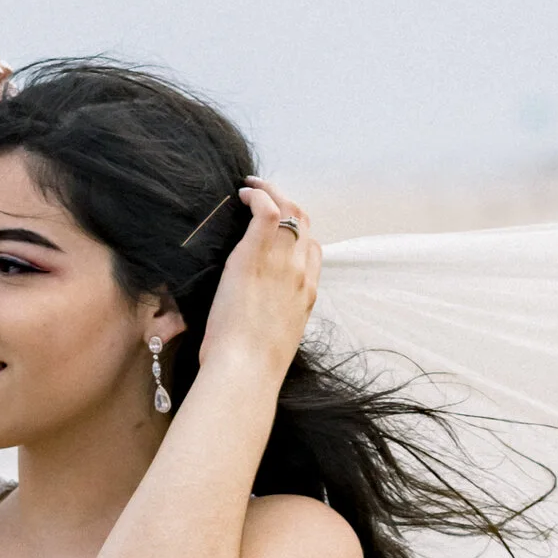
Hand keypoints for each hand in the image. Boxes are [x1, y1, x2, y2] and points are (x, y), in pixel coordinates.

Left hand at [198, 181, 321, 378]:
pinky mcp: (256, 256)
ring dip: (272, 192)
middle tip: (266, 194)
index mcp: (307, 295)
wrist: (246, 370)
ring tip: (252, 187)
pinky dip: (258, 196)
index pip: (314, 251)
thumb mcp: (275, 341)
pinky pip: (267, 211)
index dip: (299, 234)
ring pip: (290, 211)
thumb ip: (275, 320)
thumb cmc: (253, 367)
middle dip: (288, 203)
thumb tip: (257, 319)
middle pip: (305, 225)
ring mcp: (283, 264)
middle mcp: (301, 275)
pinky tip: (244, 193)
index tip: (280, 228)